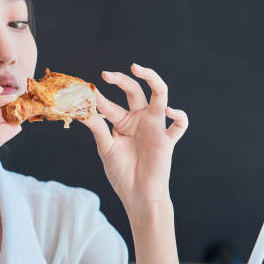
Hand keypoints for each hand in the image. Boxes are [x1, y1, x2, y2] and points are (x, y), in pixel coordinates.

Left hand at [79, 63, 187, 225]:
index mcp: (123, 121)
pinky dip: (179, 116)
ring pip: (159, 96)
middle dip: (121, 79)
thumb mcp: (106, 148)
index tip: (85, 93)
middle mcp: (139, 119)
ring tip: (138, 69)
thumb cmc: (122, 173)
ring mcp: (154, 127)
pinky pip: (179, 125)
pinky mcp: (167, 140)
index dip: (98, 98)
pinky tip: (170, 111)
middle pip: (134, 91)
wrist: (137, 195)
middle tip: (106, 74)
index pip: (110, 103)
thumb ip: (98, 129)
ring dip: (152, 79)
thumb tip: (84, 111)